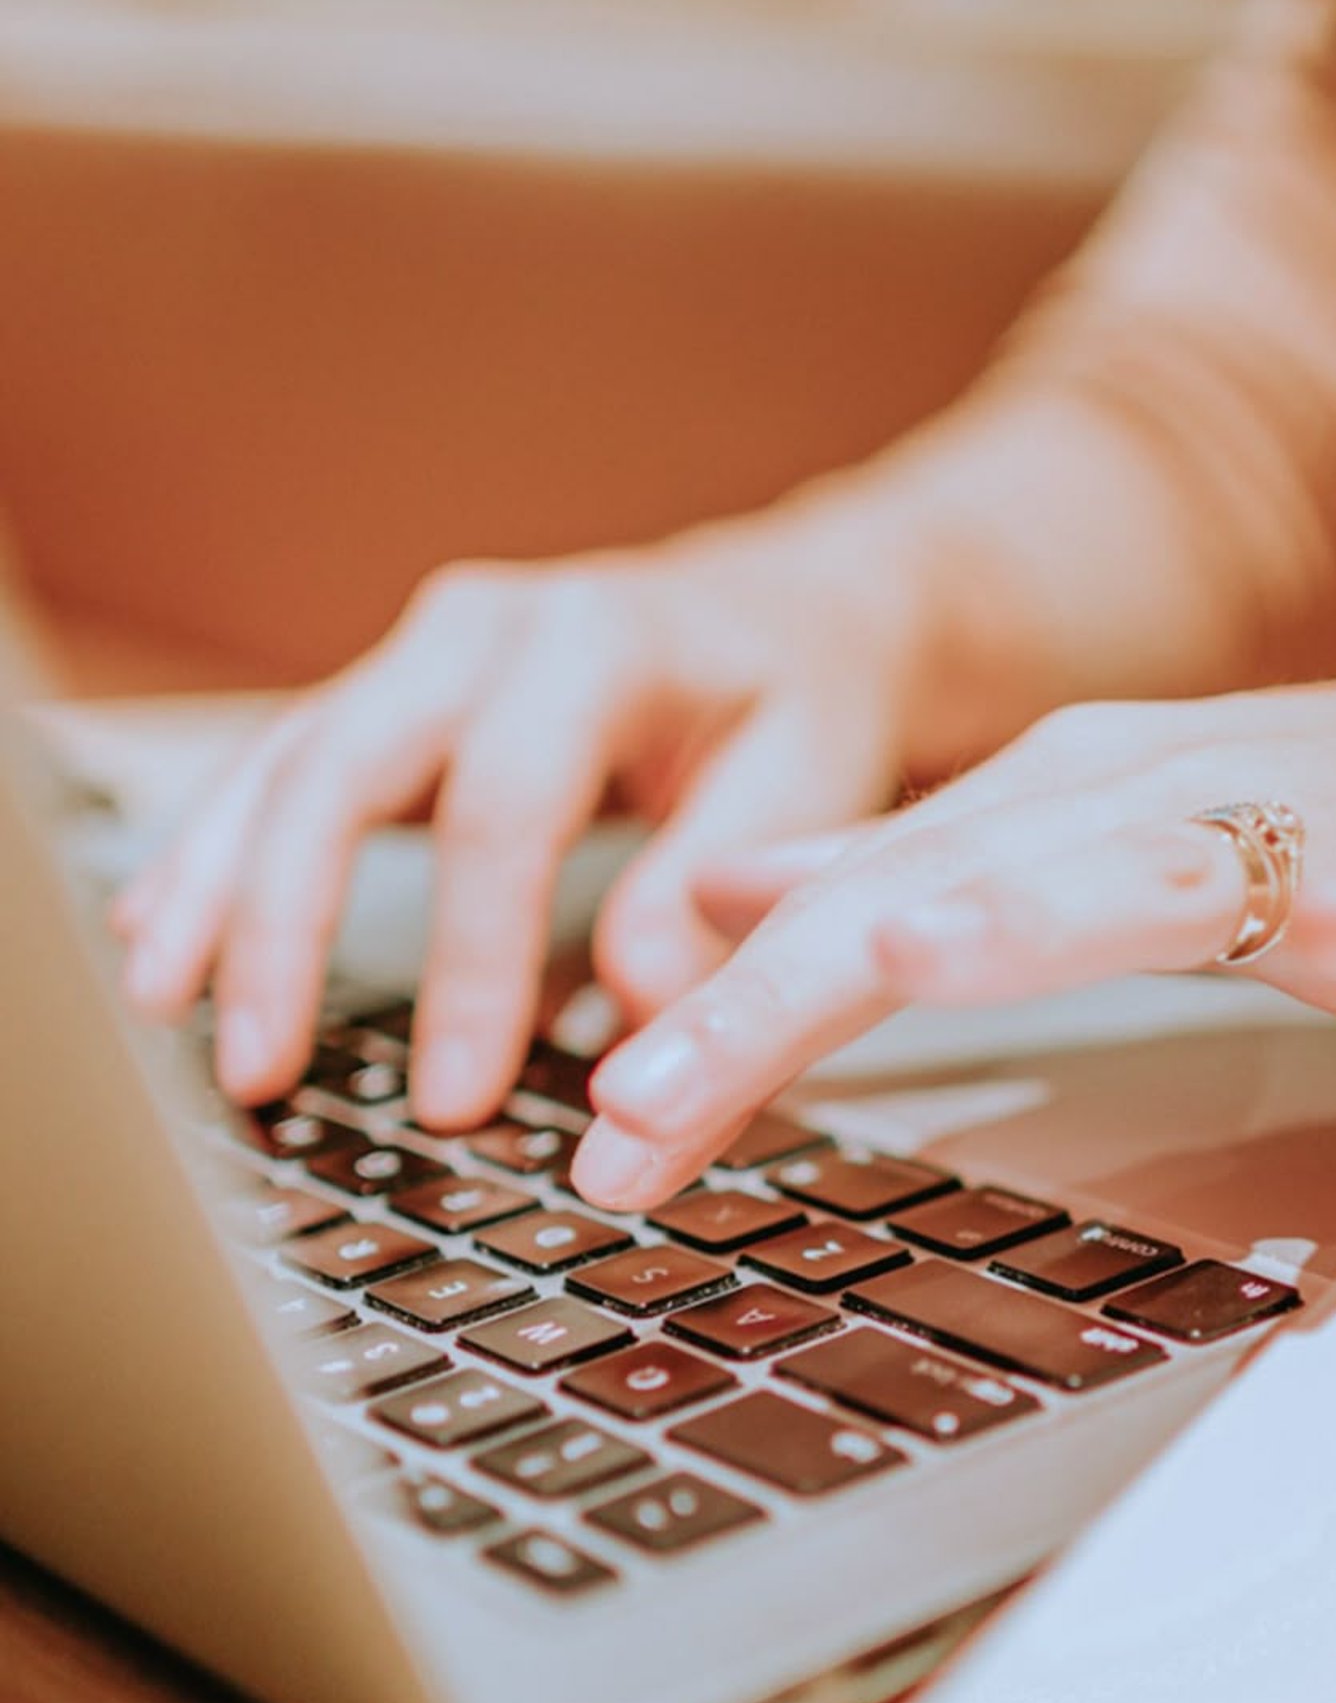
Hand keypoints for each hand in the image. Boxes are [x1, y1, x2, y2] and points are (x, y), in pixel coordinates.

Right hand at [111, 510, 953, 1129]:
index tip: (453, 1093)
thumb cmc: (801, 696)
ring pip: (283, 765)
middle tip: (255, 1063)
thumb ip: (715, 901)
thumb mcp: (807, 785)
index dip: (472, 961)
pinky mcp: (392, 702)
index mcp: (596, 643)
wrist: (790, 609)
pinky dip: (219, 855)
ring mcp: (421, 659)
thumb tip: (632, 1023)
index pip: (504, 810)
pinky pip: (282, 772)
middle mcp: (483, 632)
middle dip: (283, 922)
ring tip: (162, 1003)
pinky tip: (161, 931)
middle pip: (343, 768)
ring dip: (214, 889)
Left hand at [571, 654, 1335, 1209]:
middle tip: (593, 1143)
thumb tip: (783, 907)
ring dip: (795, 991)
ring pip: (950, 890)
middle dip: (706, 1028)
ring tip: (671, 1085)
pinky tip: (922, 947)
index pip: (832, 906)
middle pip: (852, 906)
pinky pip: (1135, 888)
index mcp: (1042, 806)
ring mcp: (1192, 814)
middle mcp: (1089, 793)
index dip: (701, 1009)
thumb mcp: (1138, 864)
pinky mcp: (1310, 861)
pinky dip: (1015, 919)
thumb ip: (965, 883)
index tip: (600, 1115)